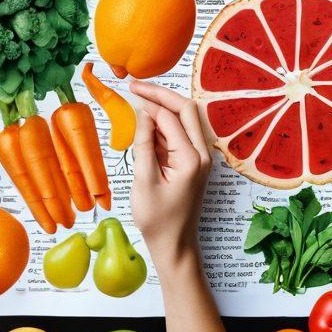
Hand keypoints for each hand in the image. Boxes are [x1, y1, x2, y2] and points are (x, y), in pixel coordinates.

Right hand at [129, 79, 211, 268]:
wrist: (175, 246)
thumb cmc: (157, 219)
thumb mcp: (144, 181)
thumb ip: (144, 144)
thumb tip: (143, 113)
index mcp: (191, 158)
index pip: (170, 118)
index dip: (149, 103)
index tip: (129, 94)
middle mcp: (202, 154)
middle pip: (186, 109)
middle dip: (161, 94)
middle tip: (136, 86)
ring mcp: (200, 158)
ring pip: (185, 119)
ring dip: (163, 108)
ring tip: (138, 100)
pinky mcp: (194, 162)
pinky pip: (181, 134)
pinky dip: (164, 124)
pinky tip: (146, 124)